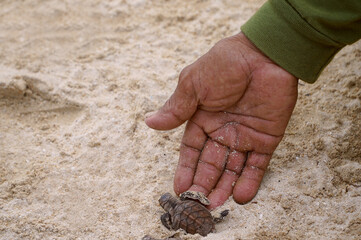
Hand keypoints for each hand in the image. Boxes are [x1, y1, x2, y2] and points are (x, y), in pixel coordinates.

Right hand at [145, 33, 297, 208]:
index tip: (180, 189)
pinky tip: (241, 196)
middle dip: (203, 184)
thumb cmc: (225, 64)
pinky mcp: (266, 138)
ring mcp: (244, 136)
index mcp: (202, 118)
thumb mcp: (193, 84)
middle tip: (197, 205)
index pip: (191, 150)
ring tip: (214, 206)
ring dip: (224, 187)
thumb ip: (176, 108)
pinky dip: (250, 180)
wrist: (263, 54)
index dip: (186, 169)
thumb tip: (150, 122)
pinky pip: (257, 164)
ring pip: (232, 168)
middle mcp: (222, 130)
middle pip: (210, 163)